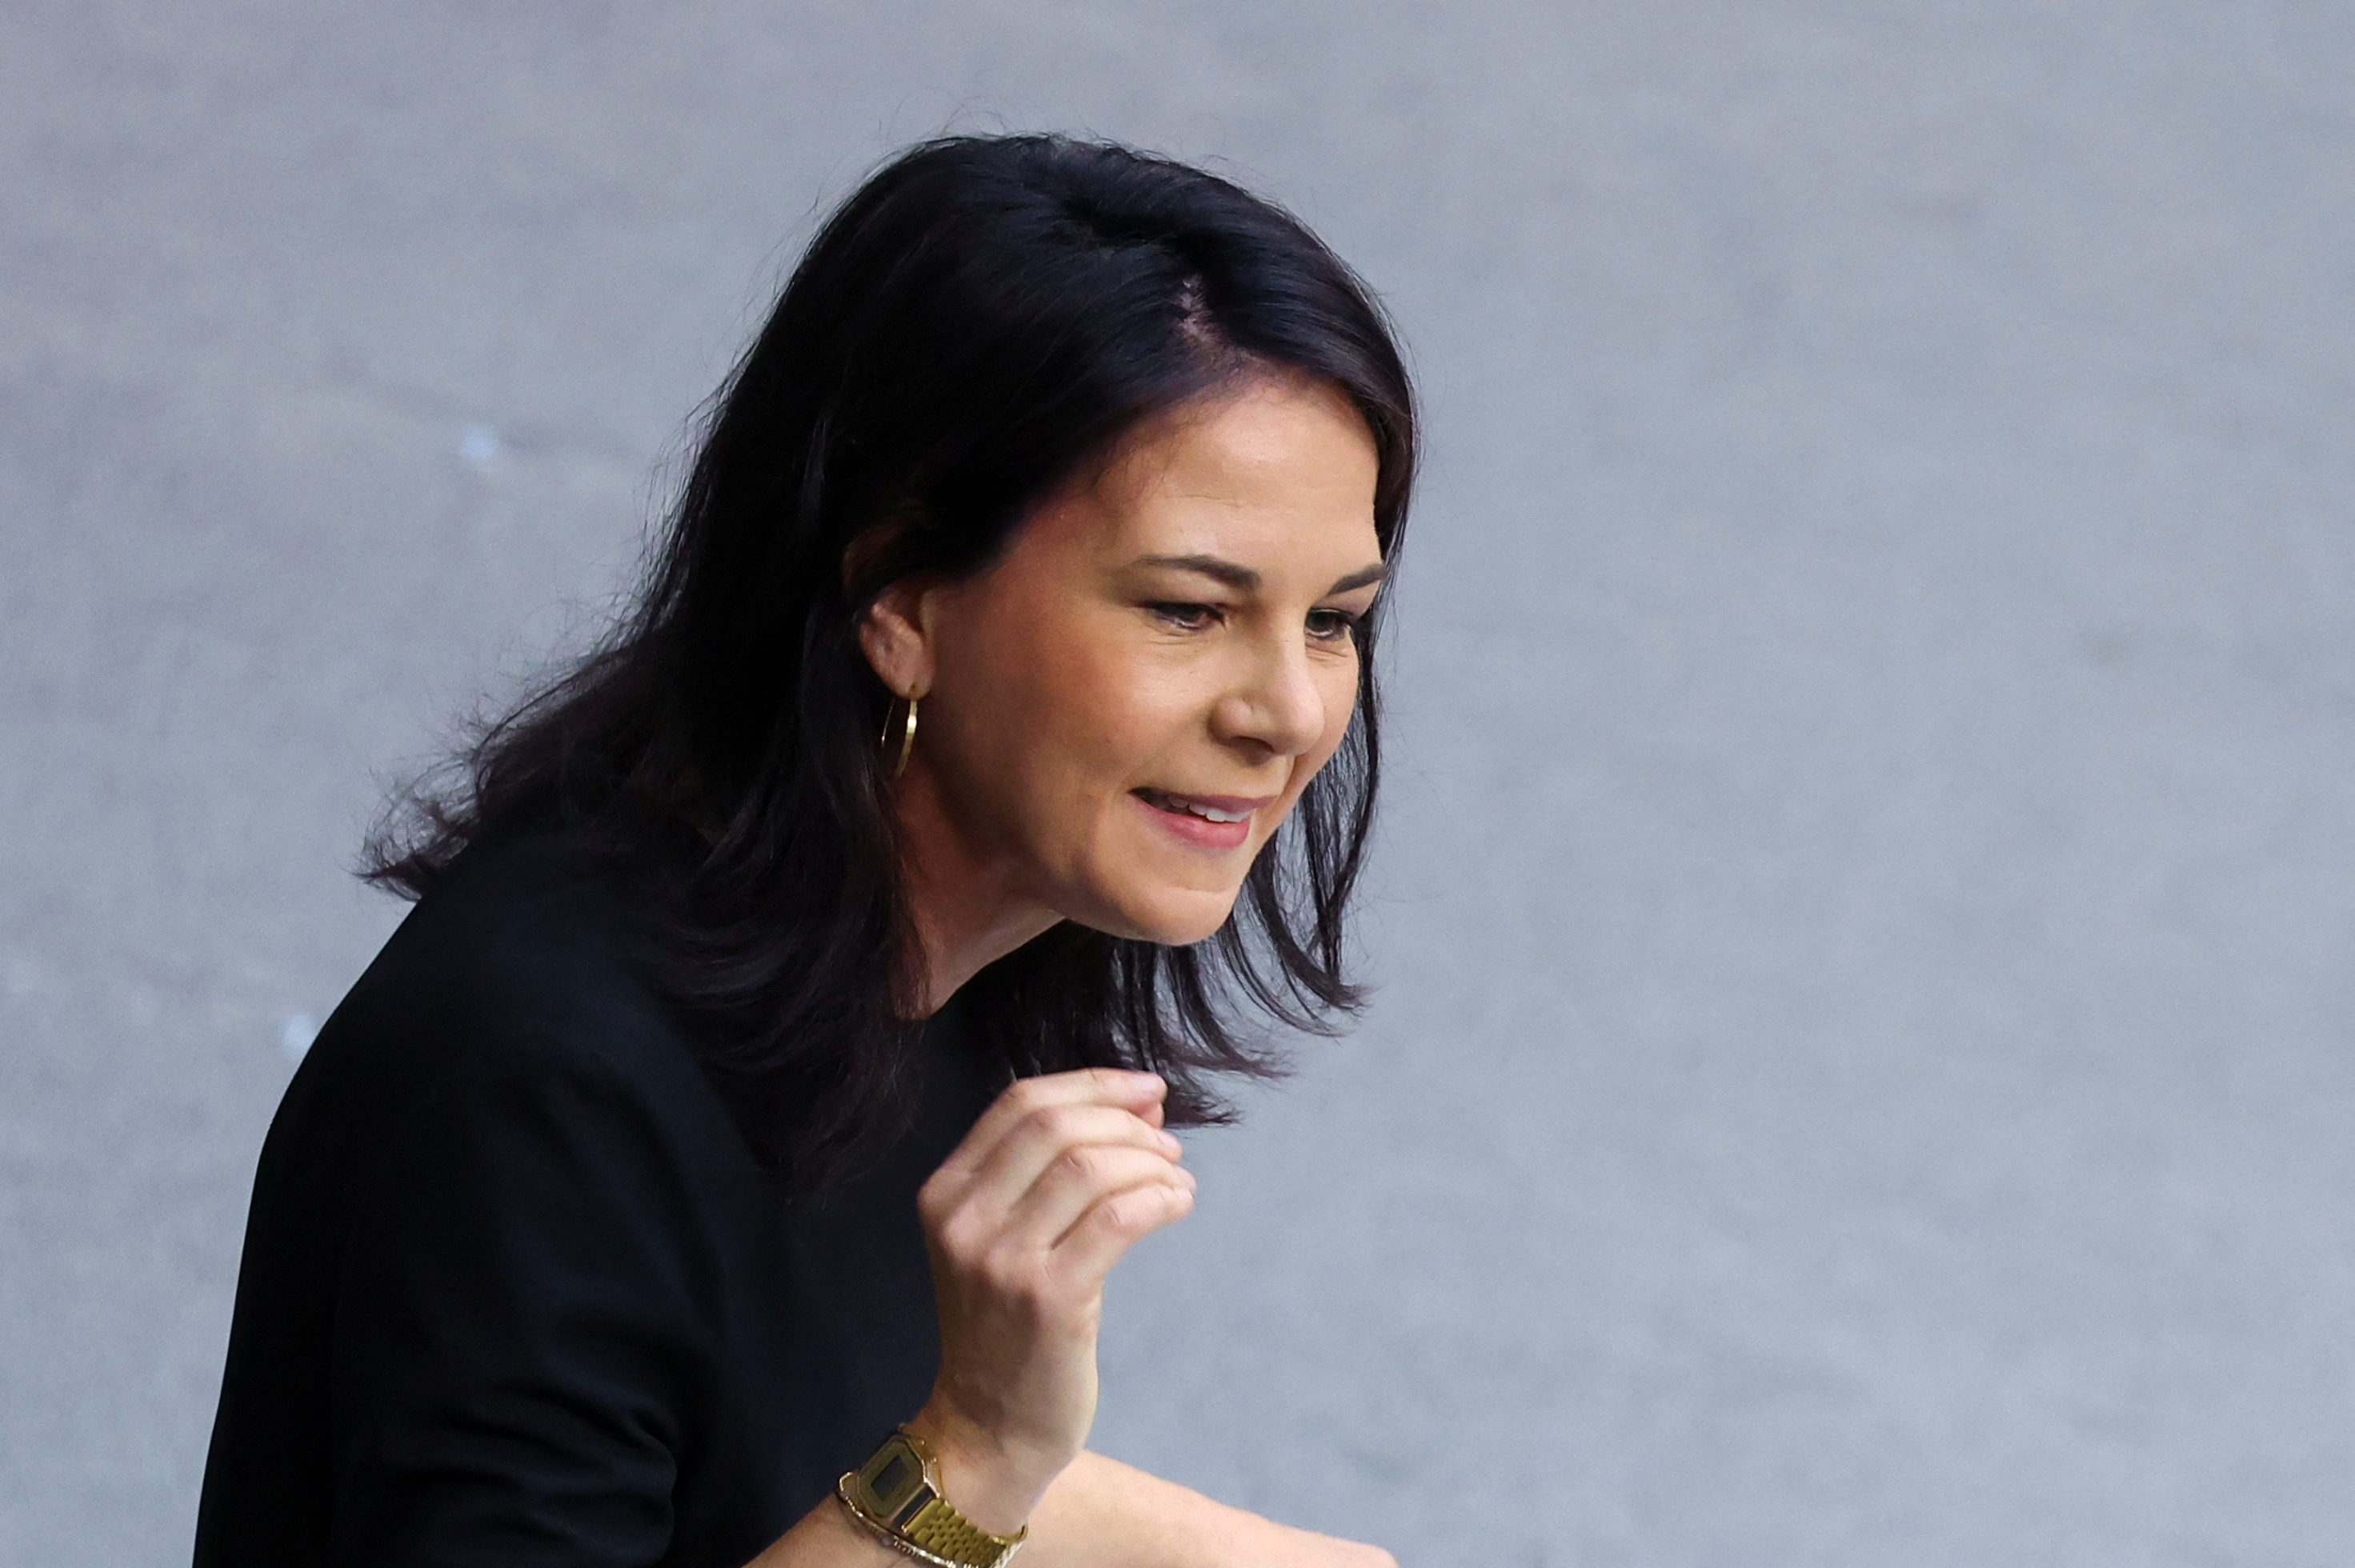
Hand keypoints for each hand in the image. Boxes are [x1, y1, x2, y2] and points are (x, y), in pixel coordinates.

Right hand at [906, 1069, 1194, 1534]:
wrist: (987, 1427)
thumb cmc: (1008, 1327)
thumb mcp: (1001, 1239)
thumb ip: (1050, 1171)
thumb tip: (1139, 1105)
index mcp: (944, 1192)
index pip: (1021, 1102)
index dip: (1095, 1083)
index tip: (1148, 1089)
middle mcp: (963, 1220)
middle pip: (1056, 1125)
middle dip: (1126, 1120)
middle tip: (1168, 1141)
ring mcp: (1001, 1261)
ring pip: (1091, 1166)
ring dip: (1150, 1161)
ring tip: (1176, 1178)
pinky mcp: (1047, 1299)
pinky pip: (1118, 1219)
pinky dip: (1160, 1197)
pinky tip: (1178, 1203)